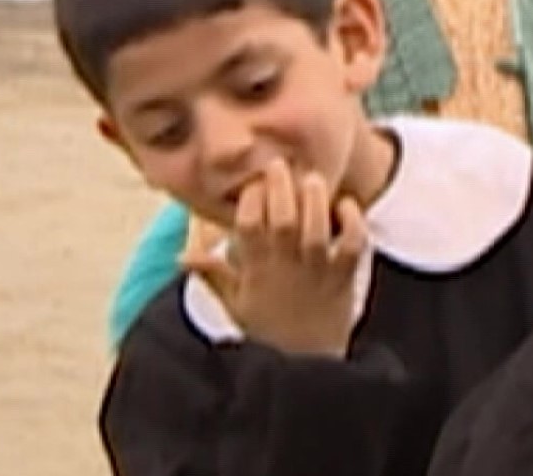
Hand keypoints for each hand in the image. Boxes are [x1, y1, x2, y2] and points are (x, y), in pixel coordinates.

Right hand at [179, 159, 366, 357]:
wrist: (304, 367)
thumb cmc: (268, 332)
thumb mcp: (234, 303)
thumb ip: (212, 274)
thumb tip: (180, 256)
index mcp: (255, 271)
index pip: (246, 228)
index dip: (249, 202)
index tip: (253, 186)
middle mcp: (284, 269)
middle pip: (281, 222)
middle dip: (279, 190)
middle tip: (278, 165)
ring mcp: (315, 274)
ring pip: (316, 231)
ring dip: (314, 202)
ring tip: (312, 179)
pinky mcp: (342, 280)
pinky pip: (352, 247)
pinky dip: (352, 224)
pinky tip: (347, 205)